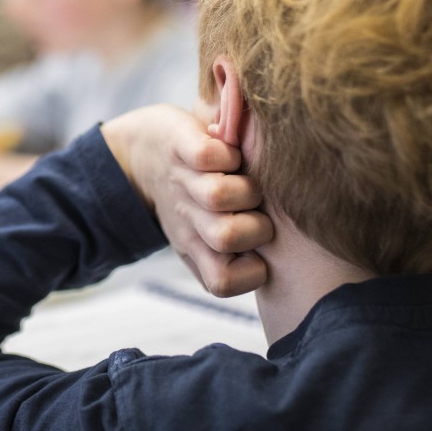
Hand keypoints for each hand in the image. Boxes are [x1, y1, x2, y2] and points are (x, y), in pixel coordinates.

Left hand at [102, 105, 271, 296]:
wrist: (142, 154)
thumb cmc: (192, 197)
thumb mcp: (206, 235)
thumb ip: (240, 253)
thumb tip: (289, 263)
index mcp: (195, 249)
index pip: (223, 283)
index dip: (253, 271)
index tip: (259, 251)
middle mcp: (186, 220)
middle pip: (226, 238)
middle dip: (256, 225)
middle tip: (256, 212)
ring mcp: (182, 183)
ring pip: (218, 196)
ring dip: (246, 187)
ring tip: (246, 180)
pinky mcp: (179, 147)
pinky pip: (207, 155)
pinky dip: (228, 153)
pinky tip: (231, 152)